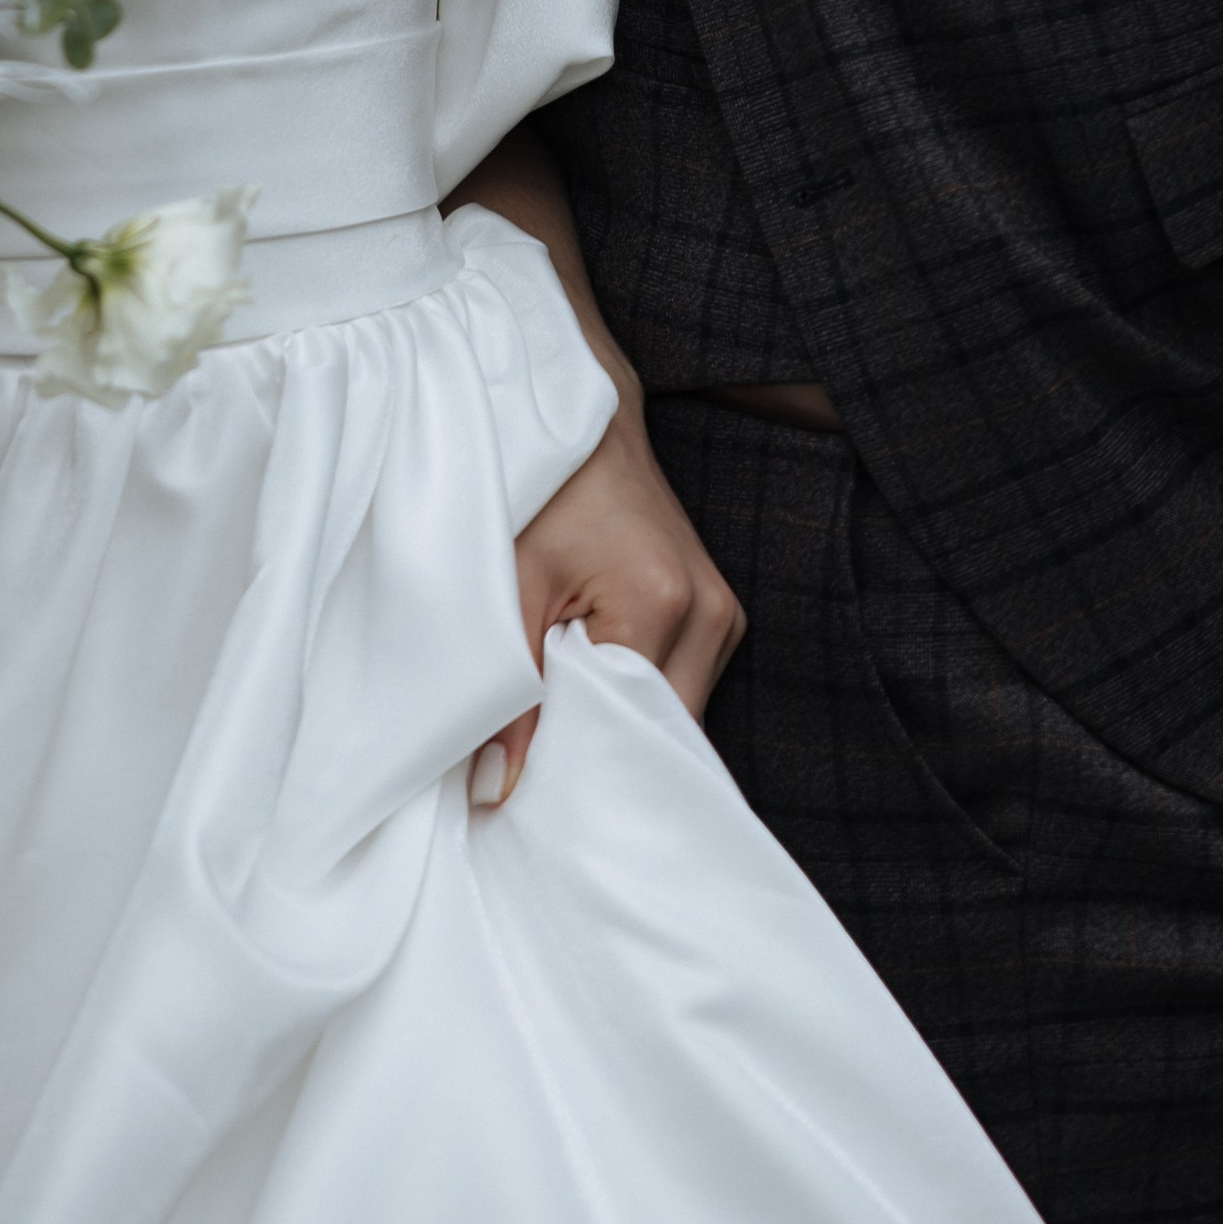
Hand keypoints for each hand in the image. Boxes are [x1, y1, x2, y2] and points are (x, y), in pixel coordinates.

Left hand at [469, 407, 745, 812]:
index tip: (530, 805)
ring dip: (624, 735)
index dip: (580, 774)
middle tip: (543, 792)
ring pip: (678, 721)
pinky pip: (680, 689)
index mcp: (662, 602)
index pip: (630, 734)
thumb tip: (499, 792)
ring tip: (562, 742)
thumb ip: (508, 694)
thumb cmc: (544, 488)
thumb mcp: (511, 584)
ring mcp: (723, 613)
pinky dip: (637, 706)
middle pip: (666, 738)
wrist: (587, 419)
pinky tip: (591, 708)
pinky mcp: (718, 613)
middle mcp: (711, 614)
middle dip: (606, 766)